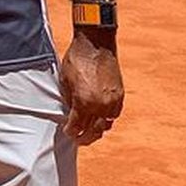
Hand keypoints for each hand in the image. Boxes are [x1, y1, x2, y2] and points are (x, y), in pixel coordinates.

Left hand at [59, 31, 123, 145]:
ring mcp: (112, 101)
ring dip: (97, 131)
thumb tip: (71, 113)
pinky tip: (100, 119)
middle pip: (93, 132)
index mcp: (83, 103)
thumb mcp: (65, 81)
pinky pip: (114, 114)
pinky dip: (106, 119)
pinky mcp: (120, 96)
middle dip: (85, 138)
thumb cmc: (76, 60)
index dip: (71, 132)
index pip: (77, 127)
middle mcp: (100, 106)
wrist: (96, 45)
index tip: (67, 133)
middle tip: (78, 140)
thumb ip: (69, 100)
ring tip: (89, 132)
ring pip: (106, 125)